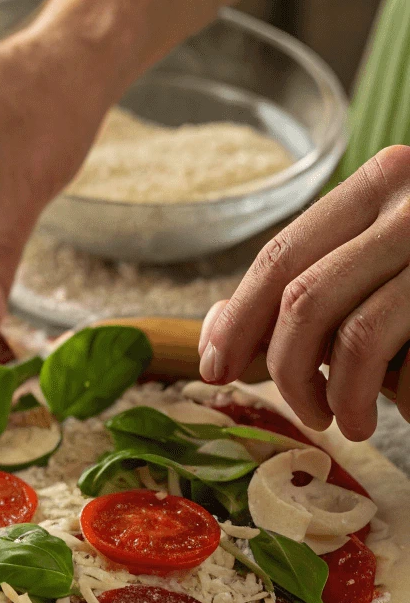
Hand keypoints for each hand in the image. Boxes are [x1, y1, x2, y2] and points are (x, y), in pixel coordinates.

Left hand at [198, 144, 409, 440]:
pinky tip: (376, 418)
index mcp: (383, 182)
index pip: (281, 254)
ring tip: (339, 421)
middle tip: (281, 405)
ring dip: (324, 389)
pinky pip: (393, 350)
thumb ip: (309, 292)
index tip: (212, 366)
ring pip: (344, 327)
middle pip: (301, 291)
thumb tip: (212, 330)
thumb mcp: (377, 278)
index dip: (236, 318)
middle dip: (274, 363)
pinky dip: (373, 396)